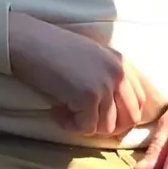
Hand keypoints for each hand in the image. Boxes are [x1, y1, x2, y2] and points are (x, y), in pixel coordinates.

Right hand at [8, 11, 164, 136]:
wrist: (28, 40)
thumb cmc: (51, 47)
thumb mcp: (90, 57)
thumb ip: (106, 76)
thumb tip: (110, 108)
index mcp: (121, 63)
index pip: (139, 101)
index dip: (122, 115)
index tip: (99, 116)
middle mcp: (119, 74)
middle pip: (130, 118)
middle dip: (108, 127)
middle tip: (84, 121)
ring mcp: (105, 85)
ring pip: (108, 127)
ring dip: (86, 126)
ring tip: (65, 114)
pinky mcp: (89, 97)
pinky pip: (87, 127)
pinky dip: (71, 125)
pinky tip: (57, 113)